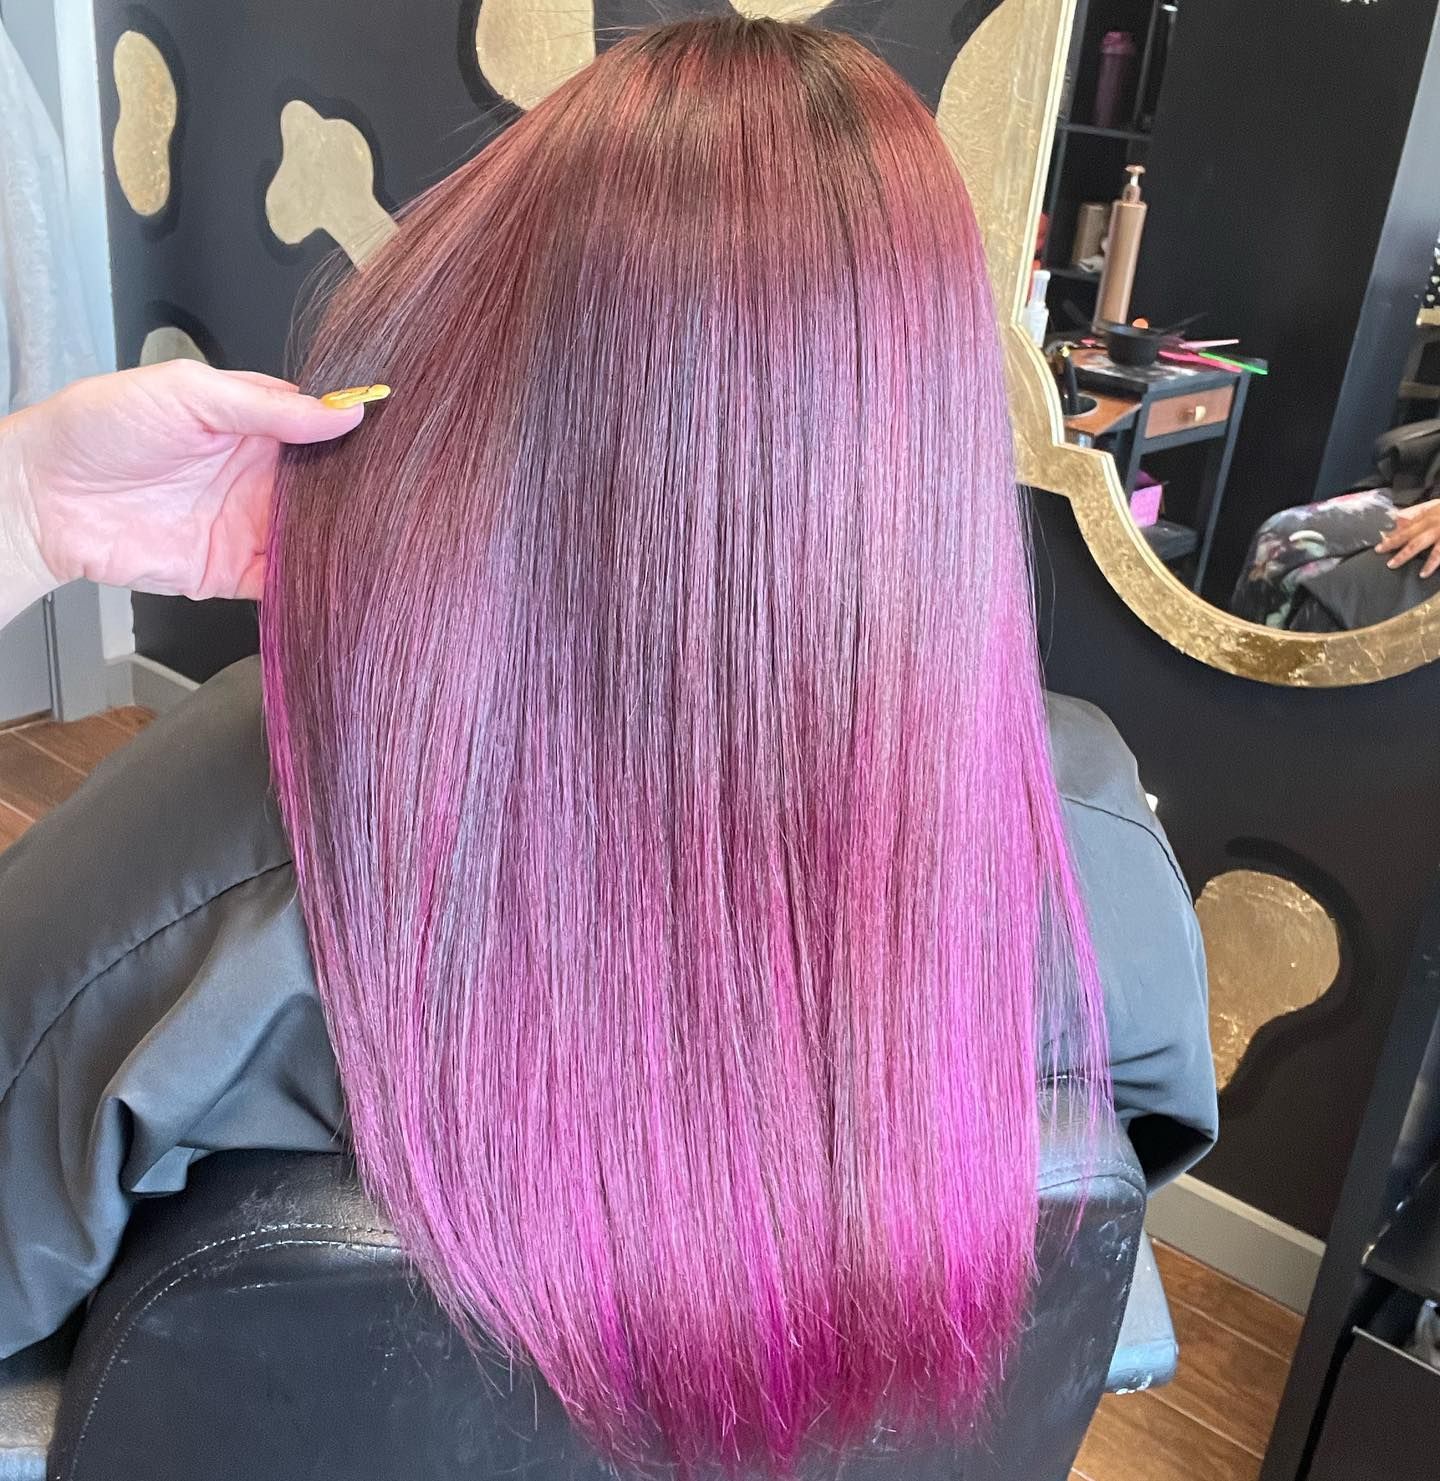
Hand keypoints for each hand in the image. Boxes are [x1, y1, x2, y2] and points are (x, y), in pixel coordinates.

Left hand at [0, 361, 364, 626]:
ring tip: (383, 539)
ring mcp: (249, 526)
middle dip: (361, 493)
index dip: (355, 434)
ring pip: (316, 537)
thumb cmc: (98, 428)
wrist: (44, 496)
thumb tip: (342, 411)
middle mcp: (258, 477)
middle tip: (397, 496)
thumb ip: (267, 405)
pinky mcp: (234, 572)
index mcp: (253, 425)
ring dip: (344, 541)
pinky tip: (339, 577)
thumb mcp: (188, 392)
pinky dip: (312, 585)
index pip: (323, 428)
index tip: (393, 441)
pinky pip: (286, 582)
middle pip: (329, 487)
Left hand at [1375, 498, 1439, 578]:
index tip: (1380, 544)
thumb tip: (1399, 518)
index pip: (1407, 526)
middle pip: (1410, 535)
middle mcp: (1434, 523)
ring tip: (1393, 565)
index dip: (1393, 535)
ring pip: (1421, 545)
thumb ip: (1420, 511)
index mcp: (1430, 515)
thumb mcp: (1436, 505)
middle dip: (1393, 544)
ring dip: (1406, 555)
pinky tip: (1423, 573)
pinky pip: (1439, 554)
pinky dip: (1432, 564)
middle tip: (1379, 552)